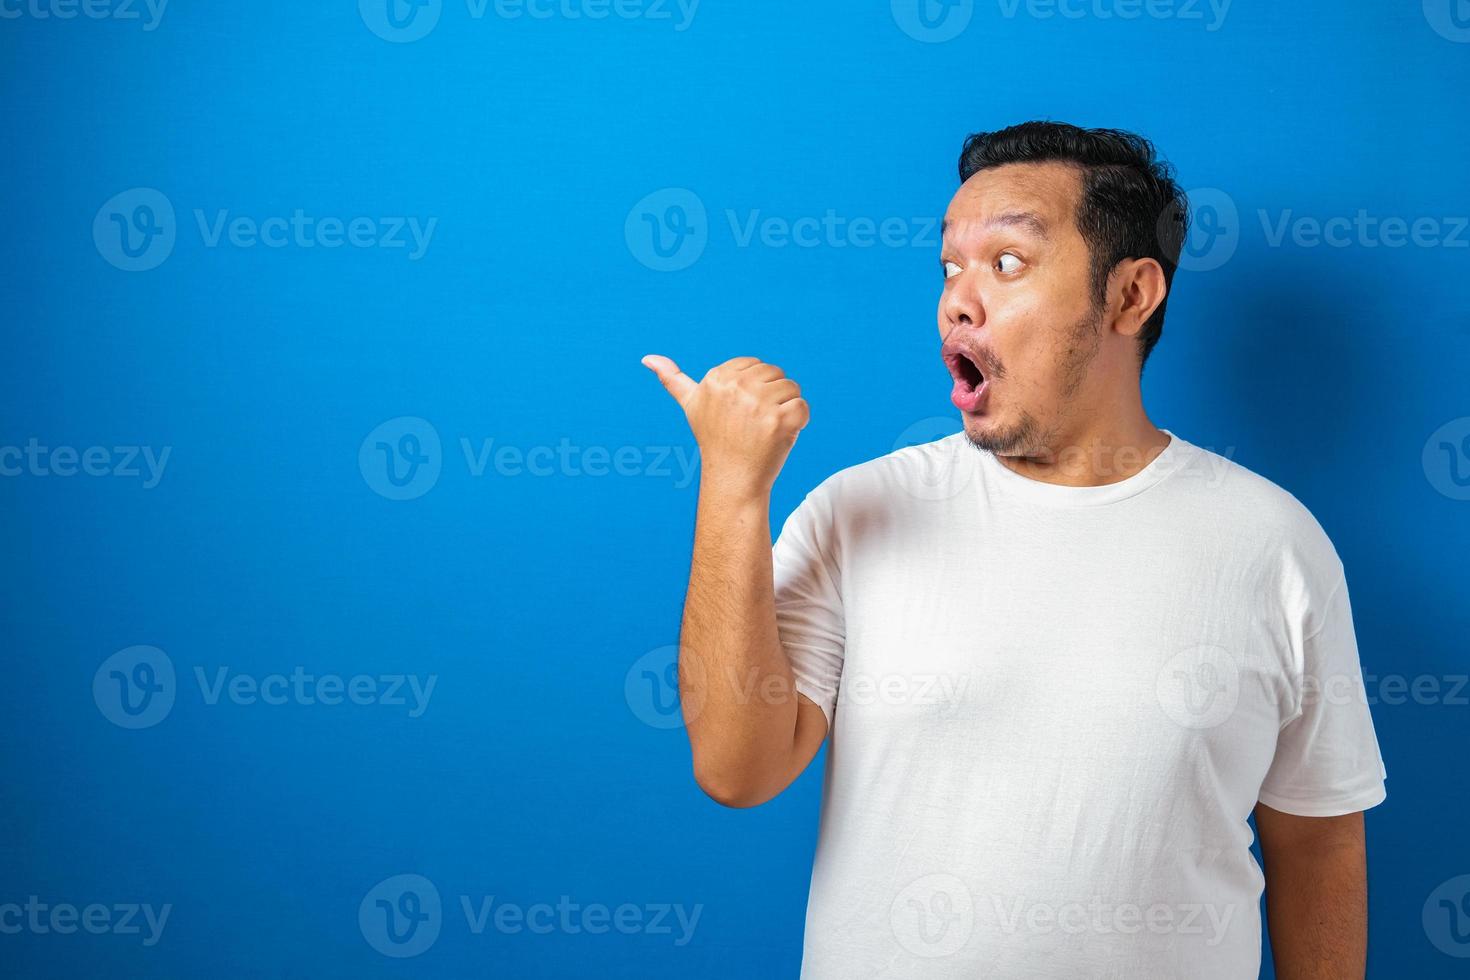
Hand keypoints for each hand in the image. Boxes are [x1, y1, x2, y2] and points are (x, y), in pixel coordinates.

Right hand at [642, 354, 809, 495]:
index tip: (741, 412)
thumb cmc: (715, 441)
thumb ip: (672, 380)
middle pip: (776, 374)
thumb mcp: (691, 406)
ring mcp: (758, 404)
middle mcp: (736, 387)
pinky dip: (799, 423)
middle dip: (772, 397)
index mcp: (717, 378)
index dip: (755, 390)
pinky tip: (781, 437)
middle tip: (754, 424)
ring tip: (766, 431)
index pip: (756, 366)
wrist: (732, 480)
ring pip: (791, 389)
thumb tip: (647, 358)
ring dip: (786, 410)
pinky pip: (803, 407)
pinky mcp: (780, 420)